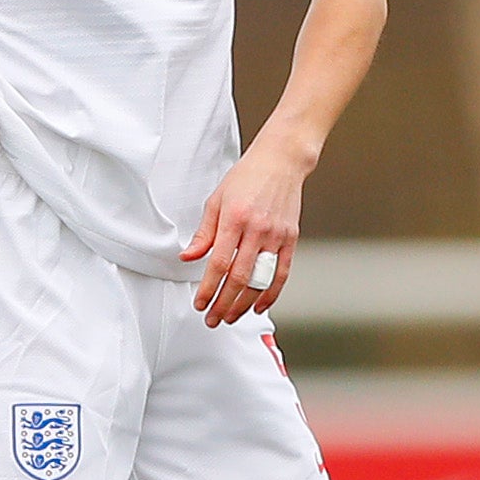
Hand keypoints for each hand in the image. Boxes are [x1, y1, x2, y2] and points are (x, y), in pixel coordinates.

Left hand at [183, 145, 306, 325]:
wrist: (281, 161)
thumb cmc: (246, 178)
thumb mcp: (216, 200)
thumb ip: (204, 233)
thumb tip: (189, 257)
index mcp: (234, 219)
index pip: (218, 263)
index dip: (208, 288)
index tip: (199, 303)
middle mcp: (257, 229)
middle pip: (239, 278)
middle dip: (223, 303)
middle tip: (212, 319)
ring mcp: (276, 236)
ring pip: (260, 280)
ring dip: (244, 304)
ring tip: (231, 317)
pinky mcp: (291, 238)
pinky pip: (282, 273)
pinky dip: (271, 294)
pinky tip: (258, 306)